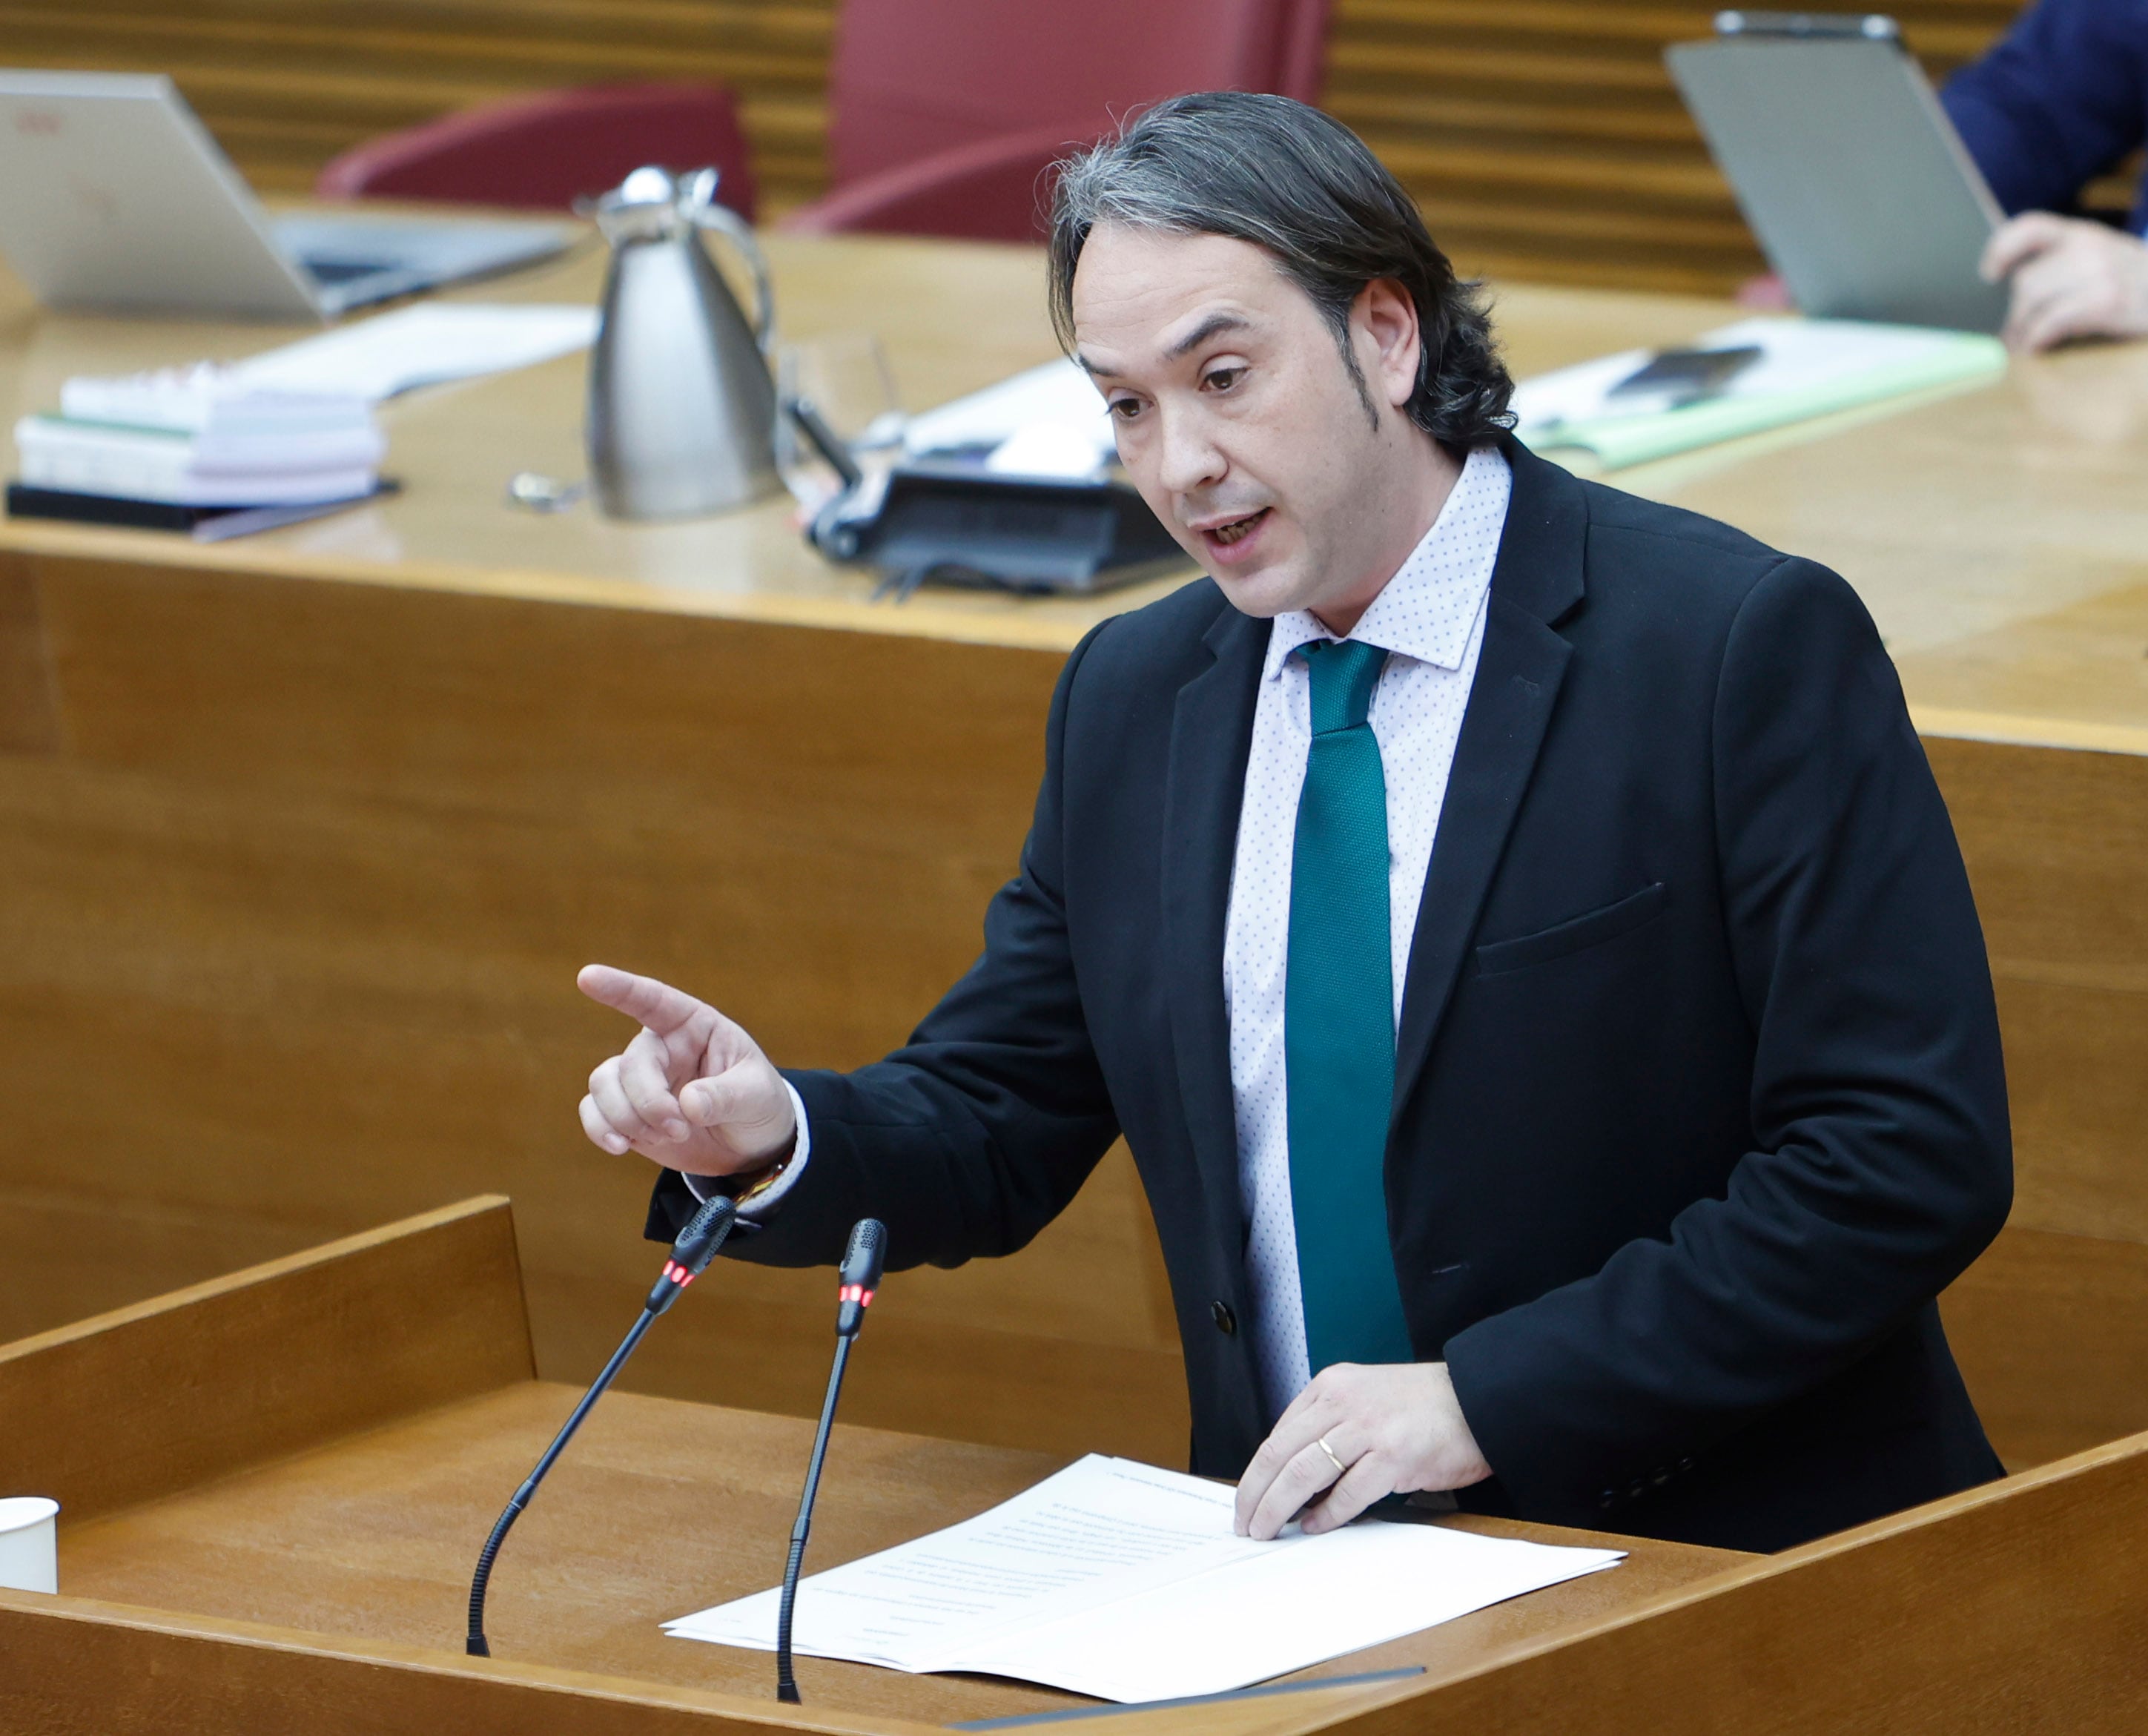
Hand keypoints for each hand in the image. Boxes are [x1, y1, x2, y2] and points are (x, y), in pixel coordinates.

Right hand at [576, 964, 795, 1177]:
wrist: (749, 1145)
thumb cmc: (757, 1103)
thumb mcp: (757, 1094)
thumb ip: (726, 1096)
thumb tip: (688, 1104)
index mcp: (694, 1026)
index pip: (654, 1000)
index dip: (620, 988)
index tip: (587, 976)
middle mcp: (661, 1046)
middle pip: (632, 1063)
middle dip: (649, 1102)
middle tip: (679, 1129)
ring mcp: (640, 1079)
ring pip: (603, 1084)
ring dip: (627, 1118)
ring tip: (666, 1137)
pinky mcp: (626, 1111)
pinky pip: (593, 1111)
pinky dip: (600, 1129)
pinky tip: (621, 1146)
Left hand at [1233, 1362, 1490, 1540]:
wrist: (1477, 1400)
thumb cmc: (1420, 1407)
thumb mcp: (1363, 1398)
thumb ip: (1329, 1426)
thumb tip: (1291, 1474)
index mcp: (1330, 1386)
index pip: (1277, 1434)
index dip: (1255, 1473)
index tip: (1246, 1500)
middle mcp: (1342, 1402)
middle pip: (1279, 1454)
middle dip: (1254, 1495)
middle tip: (1245, 1524)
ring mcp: (1368, 1427)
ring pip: (1304, 1473)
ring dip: (1279, 1508)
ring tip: (1267, 1531)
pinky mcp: (1394, 1455)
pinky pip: (1348, 1492)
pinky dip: (1327, 1514)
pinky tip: (1315, 1526)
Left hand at [1981, 212, 2147, 351]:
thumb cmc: (2137, 287)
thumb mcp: (2104, 260)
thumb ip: (2065, 263)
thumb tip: (2012, 292)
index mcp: (2083, 233)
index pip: (2031, 226)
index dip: (2001, 248)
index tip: (1988, 274)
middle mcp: (2089, 247)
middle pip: (2026, 278)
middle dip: (2013, 312)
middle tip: (2009, 334)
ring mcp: (2100, 273)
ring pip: (2033, 301)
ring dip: (2020, 329)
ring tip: (2022, 344)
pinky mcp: (2106, 302)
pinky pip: (2051, 321)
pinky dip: (2037, 339)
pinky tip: (2037, 348)